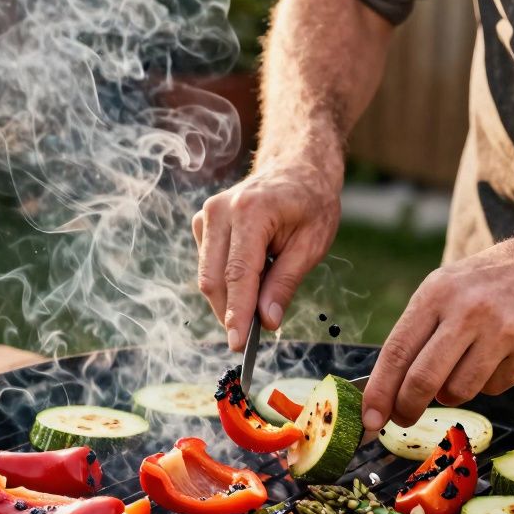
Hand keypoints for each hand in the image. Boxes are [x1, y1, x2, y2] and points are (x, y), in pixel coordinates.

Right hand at [193, 159, 341, 350]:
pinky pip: (208, 265)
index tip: (237, 345)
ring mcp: (207, 214)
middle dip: (229, 312)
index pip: (237, 274)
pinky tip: (250, 278)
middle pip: (214, 278)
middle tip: (250, 338)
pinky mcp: (202, 222)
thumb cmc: (311, 204)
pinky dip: (225, 283)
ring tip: (258, 299)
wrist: (296, 168)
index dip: (236, 313)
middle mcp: (220, 210)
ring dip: (228, 299)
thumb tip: (266, 321)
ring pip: (207, 275)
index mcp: (251, 211)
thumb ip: (285, 283)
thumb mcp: (311, 245)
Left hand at [359, 225, 513, 433]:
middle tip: (403, 417)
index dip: (380, 391)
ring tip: (463, 367)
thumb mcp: (449, 287)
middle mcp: (469, 310)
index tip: (369, 418)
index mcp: (438, 292)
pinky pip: (495, 388)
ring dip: (453, 393)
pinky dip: (489, 381)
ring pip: (459, 391)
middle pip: (424, 379)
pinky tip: (500, 354)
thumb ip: (420, 331)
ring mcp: (503, 331)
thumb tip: (388, 386)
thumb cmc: (494, 280)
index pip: (398, 351)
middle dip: (407, 407)